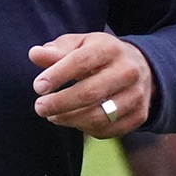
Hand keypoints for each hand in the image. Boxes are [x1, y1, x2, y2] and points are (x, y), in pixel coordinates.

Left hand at [28, 32, 152, 137]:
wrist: (140, 67)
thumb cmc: (99, 55)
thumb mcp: (80, 45)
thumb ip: (57, 50)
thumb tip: (34, 55)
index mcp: (111, 48)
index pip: (82, 61)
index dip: (58, 75)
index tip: (38, 87)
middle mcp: (129, 71)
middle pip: (91, 92)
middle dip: (60, 103)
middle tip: (39, 107)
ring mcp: (137, 95)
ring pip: (99, 116)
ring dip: (70, 119)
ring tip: (52, 116)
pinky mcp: (139, 116)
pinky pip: (108, 130)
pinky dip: (86, 129)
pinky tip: (73, 120)